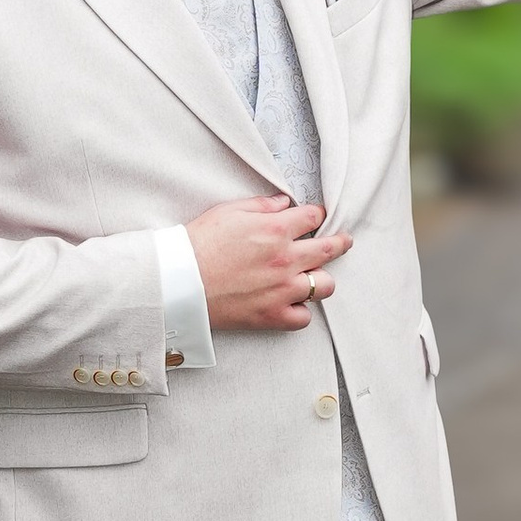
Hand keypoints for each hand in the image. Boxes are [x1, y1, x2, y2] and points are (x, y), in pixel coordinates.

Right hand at [187, 194, 351, 331]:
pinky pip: (304, 317)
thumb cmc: (198, 243)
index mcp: (275, 230)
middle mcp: (285, 259)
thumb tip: (283, 203)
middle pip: (330, 249)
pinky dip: (301, 311)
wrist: (177, 281)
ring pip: (324, 285)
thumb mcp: (228, 211)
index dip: (316, 215)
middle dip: (340, 242)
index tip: (316, 217)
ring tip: (313, 276)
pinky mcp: (271, 316)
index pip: (313, 217)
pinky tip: (293, 303)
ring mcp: (282, 290)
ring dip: (321, 279)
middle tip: (343, 241)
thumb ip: (261, 206)